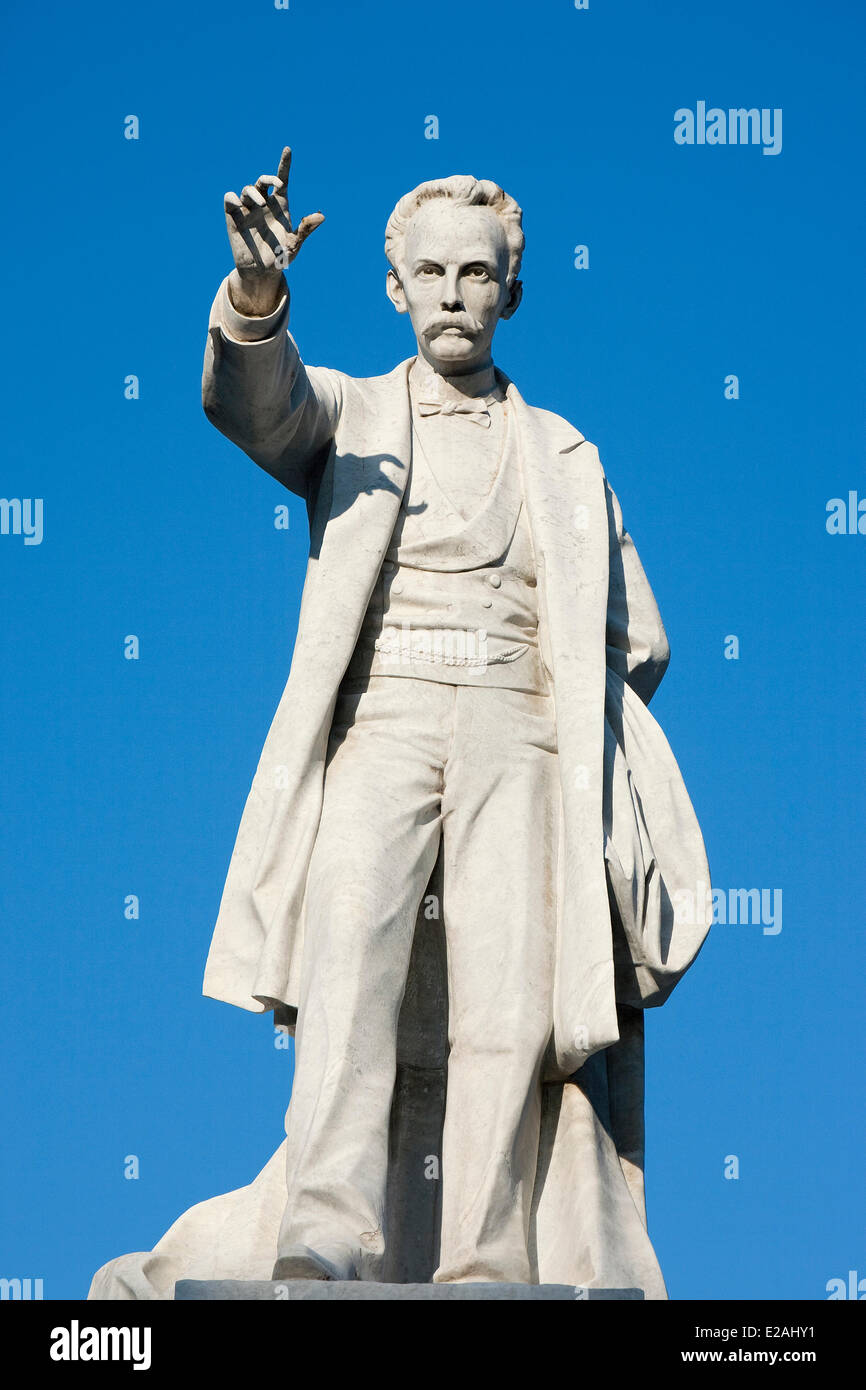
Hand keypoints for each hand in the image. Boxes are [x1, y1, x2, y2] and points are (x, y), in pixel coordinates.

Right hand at [224, 146, 324, 315]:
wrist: (261, 273)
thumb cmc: (280, 258)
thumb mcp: (295, 244)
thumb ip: (306, 229)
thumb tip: (322, 216)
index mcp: (280, 205)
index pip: (282, 180)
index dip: (284, 164)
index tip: (288, 150)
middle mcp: (264, 204)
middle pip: (264, 181)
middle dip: (270, 177)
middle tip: (278, 185)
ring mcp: (248, 209)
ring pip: (248, 189)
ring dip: (254, 192)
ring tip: (260, 203)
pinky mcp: (234, 217)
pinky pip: (230, 199)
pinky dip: (232, 198)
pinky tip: (238, 203)